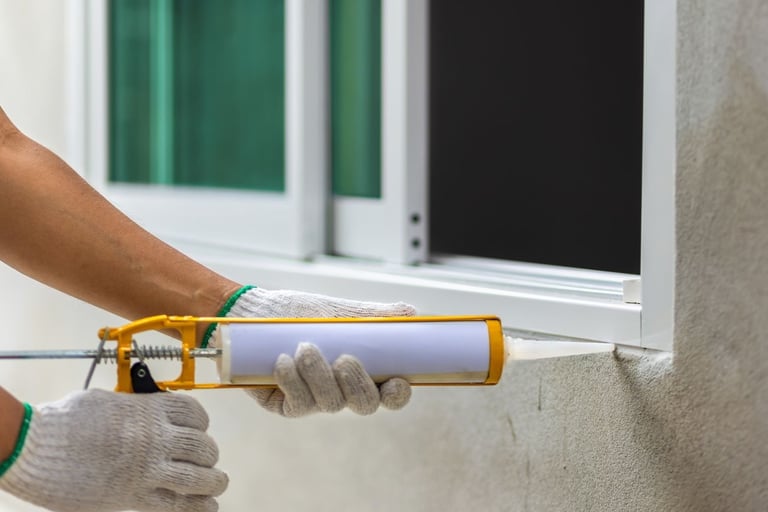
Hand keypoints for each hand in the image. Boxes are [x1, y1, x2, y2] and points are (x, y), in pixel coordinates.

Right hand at [0, 389, 226, 511]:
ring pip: (197, 477)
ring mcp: (147, 468)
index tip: (198, 430)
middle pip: (202, 447)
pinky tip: (208, 507)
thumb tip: (143, 413)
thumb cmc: (65, 421)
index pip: (194, 413)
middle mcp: (156, 438)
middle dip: (208, 455)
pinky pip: (176, 505)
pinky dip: (197, 507)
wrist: (37, 448)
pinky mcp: (133, 496)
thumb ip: (133, 410)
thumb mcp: (107, 402)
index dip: (201, 423)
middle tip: (206, 461)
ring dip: (212, 481)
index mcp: (149, 410)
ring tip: (217, 483)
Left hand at [219, 286, 415, 416]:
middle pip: (365, 405)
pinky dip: (292, 382)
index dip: (398, 395)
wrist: (256, 312)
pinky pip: (298, 403)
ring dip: (320, 376)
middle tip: (344, 359)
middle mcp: (342, 390)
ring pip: (330, 404)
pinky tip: (282, 361)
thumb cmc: (300, 312)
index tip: (397, 381)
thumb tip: (411, 313)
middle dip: (358, 385)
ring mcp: (315, 401)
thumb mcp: (339, 311)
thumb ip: (374, 316)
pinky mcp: (286, 405)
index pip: (390, 395)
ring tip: (305, 347)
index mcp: (363, 371)